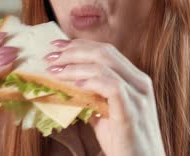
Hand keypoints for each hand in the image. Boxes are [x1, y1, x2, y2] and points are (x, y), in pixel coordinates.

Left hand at [44, 39, 165, 155]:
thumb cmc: (124, 142)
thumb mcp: (105, 114)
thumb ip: (92, 97)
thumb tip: (67, 85)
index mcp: (134, 79)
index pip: (106, 51)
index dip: (79, 45)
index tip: (56, 47)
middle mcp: (139, 83)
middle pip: (104, 52)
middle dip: (73, 51)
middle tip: (50, 57)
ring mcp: (138, 96)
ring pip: (105, 65)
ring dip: (75, 66)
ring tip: (55, 71)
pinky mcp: (132, 112)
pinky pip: (111, 86)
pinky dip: (91, 82)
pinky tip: (75, 86)